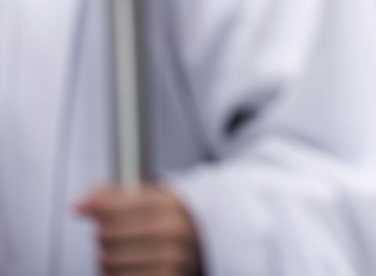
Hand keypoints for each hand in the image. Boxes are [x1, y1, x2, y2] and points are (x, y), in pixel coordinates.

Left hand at [75, 184, 200, 275]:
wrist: (208, 249)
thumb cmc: (173, 225)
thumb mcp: (156, 199)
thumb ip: (118, 195)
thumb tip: (78, 203)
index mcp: (171, 205)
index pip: (112, 206)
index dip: (92, 206)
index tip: (81, 207)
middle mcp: (172, 231)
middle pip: (105, 234)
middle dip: (103, 235)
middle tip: (113, 233)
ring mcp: (170, 259)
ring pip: (106, 261)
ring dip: (107, 259)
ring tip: (124, 253)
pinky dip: (117, 274)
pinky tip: (129, 267)